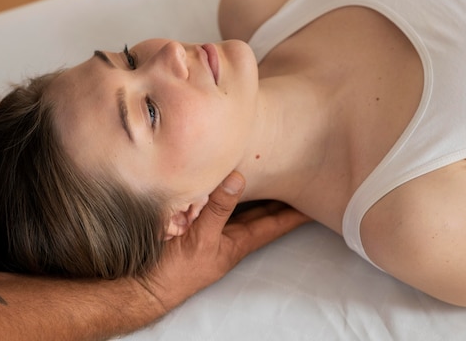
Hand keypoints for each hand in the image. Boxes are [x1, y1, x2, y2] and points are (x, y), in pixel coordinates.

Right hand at [143, 171, 309, 311]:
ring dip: (260, 200)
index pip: (274, 224)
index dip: (294, 214)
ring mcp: (216, 236)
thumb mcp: (201, 237)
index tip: (316, 204)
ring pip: (244, 213)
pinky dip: (231, 200)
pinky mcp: (199, 232)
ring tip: (274, 183)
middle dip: (281, 203)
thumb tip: (238, 178)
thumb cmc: (177, 270)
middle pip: (263, 217)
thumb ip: (218, 208)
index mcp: (238, 242)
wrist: (149, 288)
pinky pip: (222, 211)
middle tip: (300, 185)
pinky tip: (229, 191)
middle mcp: (231, 238)